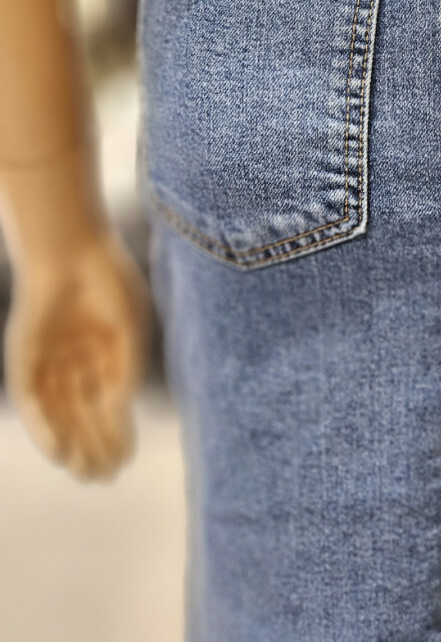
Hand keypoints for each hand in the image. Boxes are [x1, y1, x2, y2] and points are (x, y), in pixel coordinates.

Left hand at [3, 228, 152, 479]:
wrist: (69, 248)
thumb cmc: (108, 280)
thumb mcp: (130, 327)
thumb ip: (127, 367)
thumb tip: (121, 407)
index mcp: (104, 349)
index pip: (108, 401)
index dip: (117, 432)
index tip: (126, 460)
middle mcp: (75, 359)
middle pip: (82, 413)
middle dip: (93, 446)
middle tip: (104, 478)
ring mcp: (48, 359)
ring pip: (58, 412)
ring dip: (69, 444)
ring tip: (83, 474)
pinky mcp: (23, 358)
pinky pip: (30, 399)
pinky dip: (41, 426)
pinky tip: (56, 450)